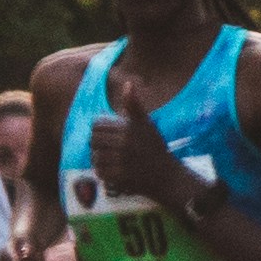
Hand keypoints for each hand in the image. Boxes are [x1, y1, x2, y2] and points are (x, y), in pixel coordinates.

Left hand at [82, 74, 185, 206]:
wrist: (166, 175)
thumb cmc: (155, 147)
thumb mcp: (146, 124)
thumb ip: (134, 105)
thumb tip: (128, 83)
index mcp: (128, 128)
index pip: (97, 124)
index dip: (99, 128)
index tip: (107, 134)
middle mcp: (124, 143)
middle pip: (93, 140)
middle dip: (97, 144)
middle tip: (107, 148)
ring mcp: (121, 161)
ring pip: (94, 157)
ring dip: (99, 159)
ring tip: (110, 159)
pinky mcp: (119, 177)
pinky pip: (99, 172)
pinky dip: (103, 171)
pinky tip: (113, 169)